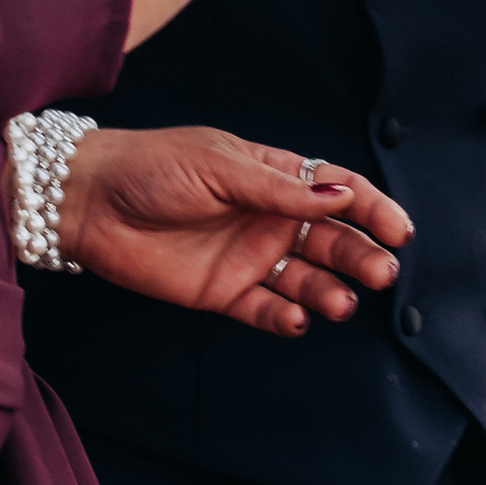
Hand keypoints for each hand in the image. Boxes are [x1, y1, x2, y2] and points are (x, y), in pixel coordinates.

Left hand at [58, 130, 410, 338]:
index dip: (371, 209)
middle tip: (380, 272)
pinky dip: (284, 317)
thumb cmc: (151, 166)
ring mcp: (247, 257)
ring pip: (306, 279)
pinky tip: (295, 318)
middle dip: (360, 255)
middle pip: (331, 239)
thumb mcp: (219, 166)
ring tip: (340, 303)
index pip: (338, 191)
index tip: (398, 230)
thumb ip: (278, 188)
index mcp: (274, 176)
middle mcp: (269, 218)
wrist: (87, 202)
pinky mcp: (222, 292)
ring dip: (328, 291)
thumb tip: (340, 196)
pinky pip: (264, 308)